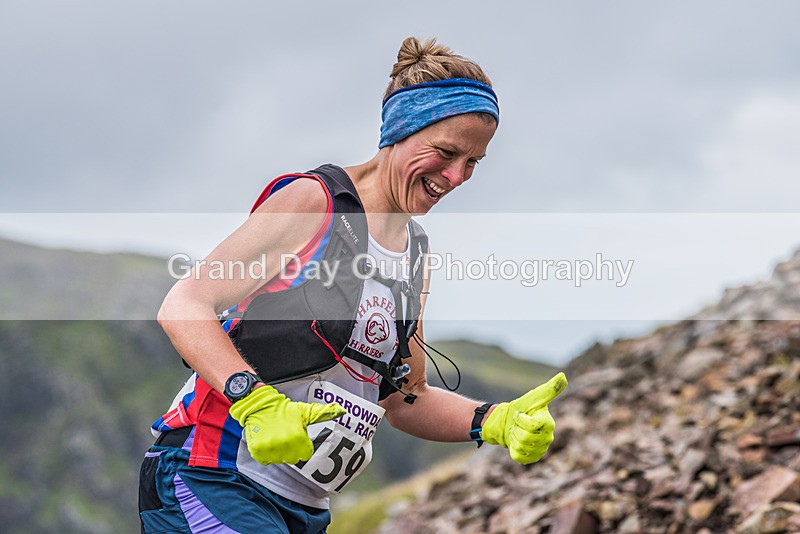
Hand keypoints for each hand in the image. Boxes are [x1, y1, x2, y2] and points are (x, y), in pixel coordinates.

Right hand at [229, 384, 345, 464]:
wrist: (260, 405)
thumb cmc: (285, 409)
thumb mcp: (306, 411)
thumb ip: (325, 413)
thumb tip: (342, 410)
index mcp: (298, 438)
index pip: (306, 455)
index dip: (303, 445)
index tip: (297, 437)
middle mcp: (284, 445)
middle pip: (293, 459)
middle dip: (291, 449)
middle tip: (286, 436)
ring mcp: (270, 450)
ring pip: (280, 460)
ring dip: (279, 452)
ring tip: (276, 437)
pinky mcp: (258, 452)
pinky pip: (266, 460)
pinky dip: (266, 453)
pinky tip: (267, 441)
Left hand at [482, 372, 566, 464]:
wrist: (508, 422)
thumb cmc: (522, 408)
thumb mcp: (534, 397)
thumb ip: (549, 389)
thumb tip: (563, 376)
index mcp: (549, 423)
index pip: (533, 426)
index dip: (521, 419)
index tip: (519, 414)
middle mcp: (548, 438)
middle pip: (525, 437)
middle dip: (516, 429)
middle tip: (517, 425)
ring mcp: (540, 450)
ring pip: (521, 447)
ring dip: (513, 438)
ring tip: (516, 432)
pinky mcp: (532, 458)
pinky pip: (518, 457)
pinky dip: (512, 449)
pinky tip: (515, 443)